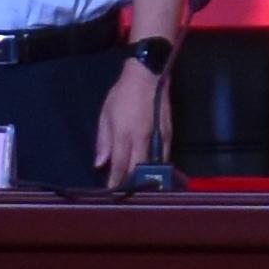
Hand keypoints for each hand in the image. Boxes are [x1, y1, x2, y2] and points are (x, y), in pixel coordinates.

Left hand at [90, 60, 163, 188]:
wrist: (147, 76)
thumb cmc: (122, 94)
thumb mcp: (105, 114)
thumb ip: (103, 141)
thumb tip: (100, 163)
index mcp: (124, 134)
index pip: (119, 164)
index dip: (115, 180)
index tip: (111, 192)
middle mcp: (142, 138)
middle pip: (137, 168)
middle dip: (130, 182)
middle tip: (124, 192)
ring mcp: (158, 136)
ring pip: (153, 165)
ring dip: (146, 177)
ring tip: (139, 186)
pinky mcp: (169, 133)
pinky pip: (163, 156)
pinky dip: (157, 166)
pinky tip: (152, 170)